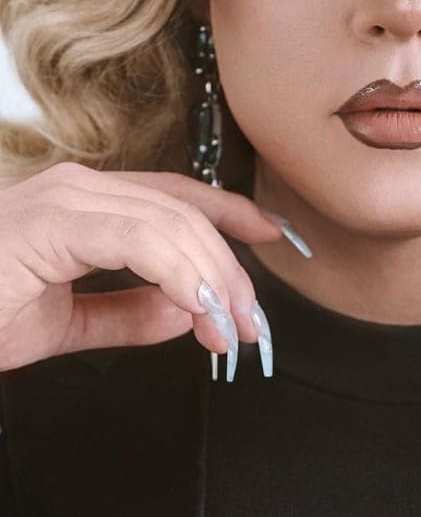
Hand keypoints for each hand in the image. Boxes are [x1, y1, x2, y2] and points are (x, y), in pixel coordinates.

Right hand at [0, 162, 283, 374]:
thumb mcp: (63, 323)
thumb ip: (126, 313)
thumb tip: (186, 309)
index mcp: (81, 205)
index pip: (175, 196)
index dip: (230, 212)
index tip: (272, 235)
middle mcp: (76, 189)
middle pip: (184, 212)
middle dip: (231, 267)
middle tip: (251, 322)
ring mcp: (64, 199)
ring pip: (173, 223)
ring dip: (215, 277)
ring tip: (231, 326)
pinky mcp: (52, 221)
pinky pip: (141, 238)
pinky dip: (182, 273)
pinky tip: (200, 308)